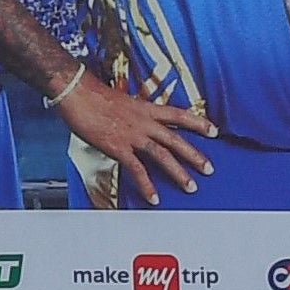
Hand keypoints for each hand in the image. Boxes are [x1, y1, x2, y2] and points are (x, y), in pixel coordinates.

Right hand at [55, 72, 211, 200]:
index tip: (213, 130)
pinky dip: (147, 185)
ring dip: (179, 172)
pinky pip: (137, 169)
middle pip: (176, 139)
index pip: (179, 114)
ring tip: (191, 186)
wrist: (76, 92)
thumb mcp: (120, 101)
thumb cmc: (93, 94)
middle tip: (209, 168)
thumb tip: (133, 123)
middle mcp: (143, 121)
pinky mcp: (118, 147)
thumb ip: (131, 114)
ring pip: (163, 155)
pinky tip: (154, 198)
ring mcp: (132, 135)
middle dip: (195, 155)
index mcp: (145, 108)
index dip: (198, 122)